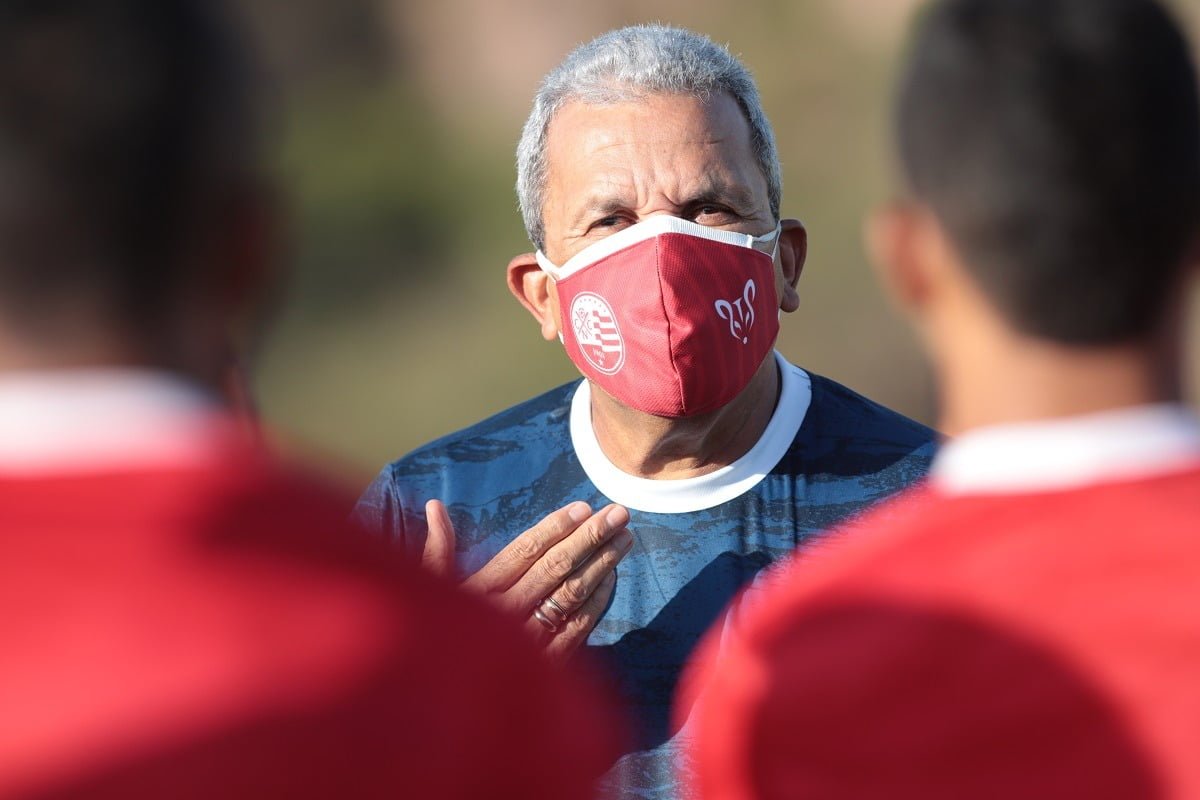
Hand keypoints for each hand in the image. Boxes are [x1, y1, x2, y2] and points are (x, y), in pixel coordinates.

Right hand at [423, 499, 633, 659]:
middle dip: (590, 537)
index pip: (524, 551)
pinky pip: (578, 627)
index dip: (555, 527)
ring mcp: (527, 640)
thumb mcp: (428, 592)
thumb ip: (437, 549)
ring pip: (571, 594)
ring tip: (624, 538)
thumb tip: (433, 505)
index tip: (583, 507)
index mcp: (477, 591)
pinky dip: (597, 601)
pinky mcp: (544, 664)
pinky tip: (611, 578)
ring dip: (602, 564)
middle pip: (555, 567)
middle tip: (619, 514)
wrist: (443, 704)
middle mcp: (504, 612)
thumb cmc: (432, 638)